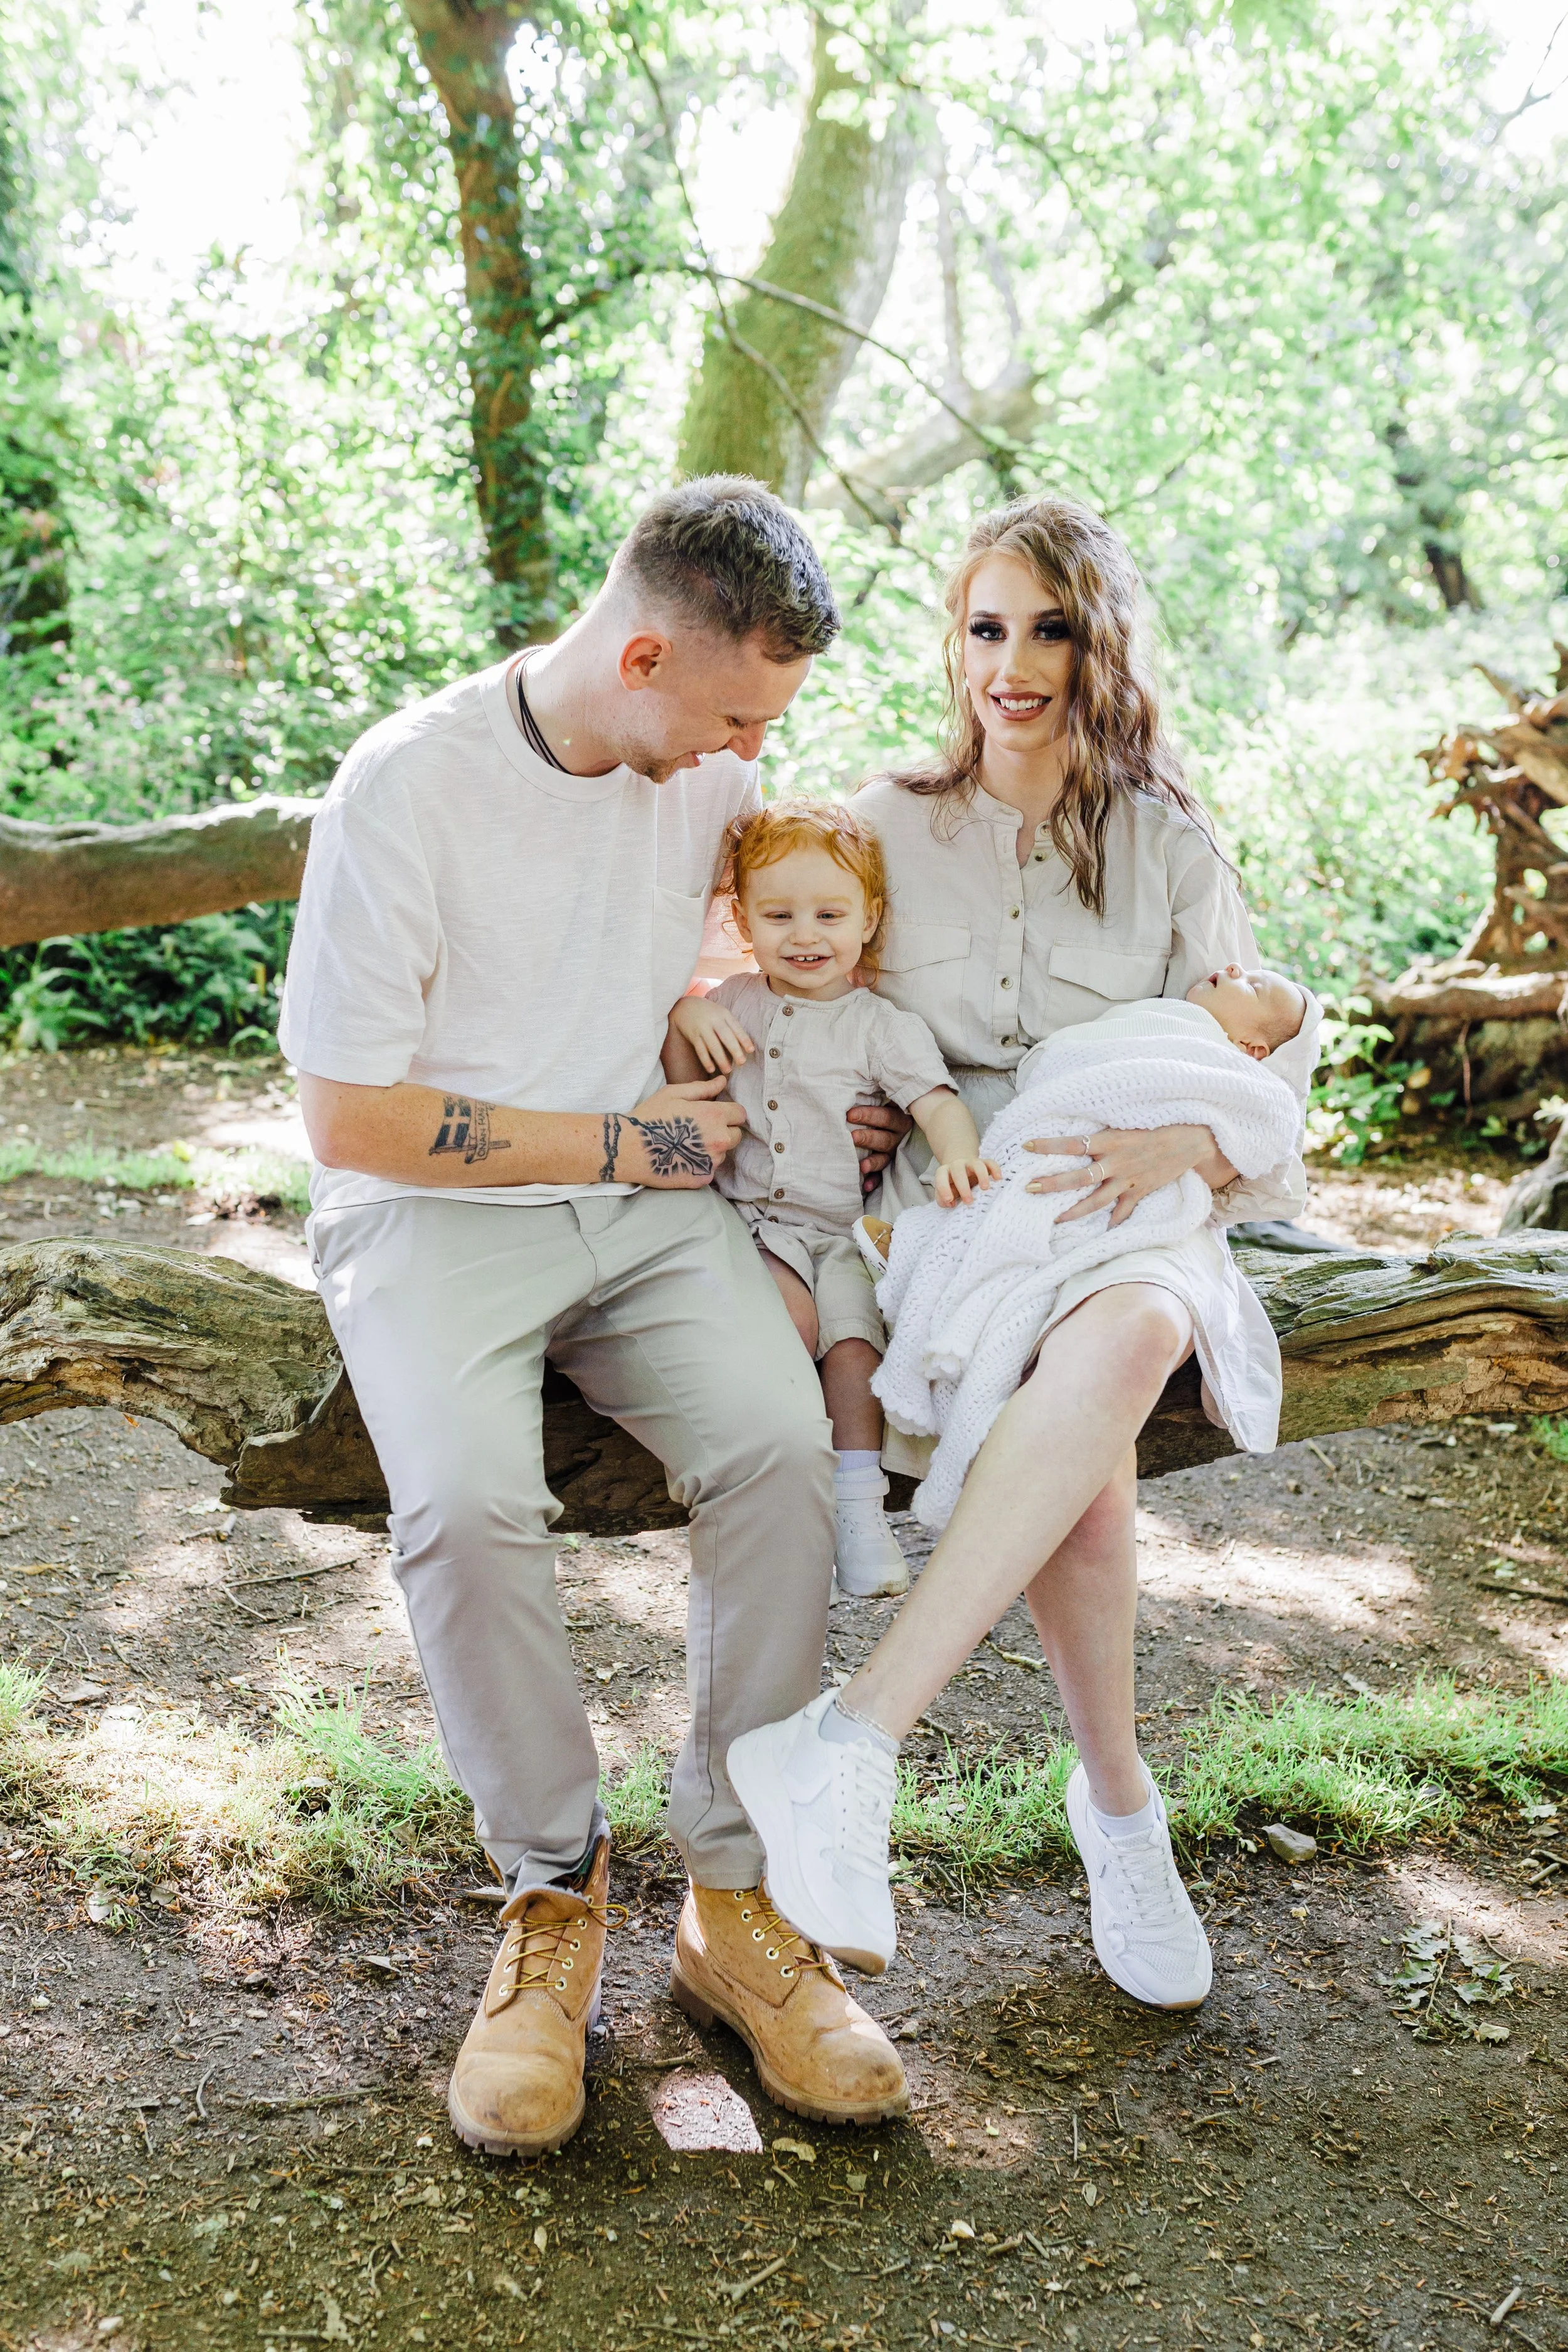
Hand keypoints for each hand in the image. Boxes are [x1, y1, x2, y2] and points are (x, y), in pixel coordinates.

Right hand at [602, 1078, 746, 1188]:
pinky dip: (700, 1165)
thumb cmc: (649, 1117)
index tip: (714, 1114)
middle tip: (698, 1130)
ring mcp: (711, 1162)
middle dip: (723, 1131)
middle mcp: (718, 1140)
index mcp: (714, 1115)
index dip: (728, 1113)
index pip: (740, 1114)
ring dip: (711, 1149)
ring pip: (722, 1153)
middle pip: (735, 1136)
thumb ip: (702, 1088)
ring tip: (686, 1145)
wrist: (627, 1149)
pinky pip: (709, 1169)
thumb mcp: (673, 1094)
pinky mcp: (703, 1178)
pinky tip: (681, 1158)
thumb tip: (723, 1081)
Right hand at [669, 994, 754, 1075]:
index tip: (751, 1050)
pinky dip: (706, 1060)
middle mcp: (713, 1020)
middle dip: (734, 1050)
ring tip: (727, 1070)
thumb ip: (731, 1026)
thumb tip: (744, 1046)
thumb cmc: (709, 1013)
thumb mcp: (721, 1014)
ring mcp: (702, 1028)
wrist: (684, 1005)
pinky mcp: (693, 1035)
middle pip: (725, 1036)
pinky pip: (700, 1049)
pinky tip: (711, 1069)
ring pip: (713, 1045)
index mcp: (724, 1014)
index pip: (736, 1027)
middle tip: (742, 1062)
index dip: (744, 1039)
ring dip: (721, 1059)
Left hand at [846, 1098, 912, 1181]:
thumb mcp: (880, 1096)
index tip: (849, 1114)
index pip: (886, 1117)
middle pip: (884, 1139)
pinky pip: (882, 1176)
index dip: (869, 1115)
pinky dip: (873, 1181)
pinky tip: (865, 1186)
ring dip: (873, 1163)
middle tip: (851, 1136)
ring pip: (884, 1158)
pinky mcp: (886, 1166)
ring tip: (862, 1167)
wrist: (884, 1121)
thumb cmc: (877, 1105)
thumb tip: (852, 1080)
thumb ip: (873, 1093)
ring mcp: (892, 1152)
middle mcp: (897, 1136)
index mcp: (898, 1118)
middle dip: (867, 1138)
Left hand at [934, 1155, 1001, 1207]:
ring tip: (985, 1188)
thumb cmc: (953, 1185)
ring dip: (981, 1176)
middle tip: (969, 1201)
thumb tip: (950, 1203)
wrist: (962, 1169)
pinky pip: (990, 1163)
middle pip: (958, 1171)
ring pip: (976, 1165)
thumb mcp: (945, 1192)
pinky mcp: (984, 1162)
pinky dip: (995, 1169)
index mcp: (945, 1172)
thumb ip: (942, 1199)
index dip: (943, 1188)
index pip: (941, 1177)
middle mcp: (957, 1165)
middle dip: (963, 1187)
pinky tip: (998, 1178)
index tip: (950, 1200)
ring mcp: (971, 1163)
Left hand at [1024, 1124, 1214, 1226]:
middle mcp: (1116, 1162)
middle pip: (1078, 1176)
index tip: (1026, 1145)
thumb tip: (1076, 1139)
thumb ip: (1102, 1135)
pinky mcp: (1141, 1191)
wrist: (1190, 1139)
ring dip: (1074, 1210)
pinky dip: (1113, 1222)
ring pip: (1096, 1200)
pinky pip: (1123, 1211)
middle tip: (1029, 1187)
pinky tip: (1101, 1233)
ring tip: (1054, 1218)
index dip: (1049, 1145)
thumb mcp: (1125, 1125)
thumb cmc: (1156, 1127)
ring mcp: (1128, 1179)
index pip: (1072, 1143)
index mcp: (1110, 1140)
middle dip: (1053, 1183)